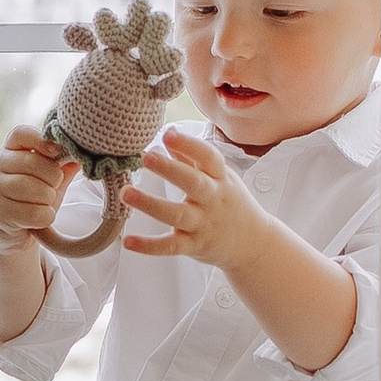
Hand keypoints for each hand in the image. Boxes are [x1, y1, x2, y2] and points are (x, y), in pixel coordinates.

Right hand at [0, 127, 76, 255]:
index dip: (42, 141)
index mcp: (8, 151)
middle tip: (51, 191)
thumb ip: (61, 168)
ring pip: (39, 189)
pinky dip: (45, 218)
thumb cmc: (30, 203)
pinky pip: (37, 213)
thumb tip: (79, 158)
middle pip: (36, 163)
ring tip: (42, 206)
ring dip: (49, 201)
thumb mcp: (47, 182)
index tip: (57, 154)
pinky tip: (37, 220)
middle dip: (54, 180)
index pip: (21, 133)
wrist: (7, 235)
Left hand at [120, 127, 267, 271]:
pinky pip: (170, 246)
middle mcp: (213, 200)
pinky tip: (128, 241)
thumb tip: (168, 134)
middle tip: (147, 157)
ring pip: (177, 214)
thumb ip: (192, 158)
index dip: (189, 144)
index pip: (209, 157)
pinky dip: (149, 246)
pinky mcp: (194, 246)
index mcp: (220, 179)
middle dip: (170, 169)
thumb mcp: (219, 177)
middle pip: (193, 182)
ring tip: (126, 193)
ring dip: (150, 204)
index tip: (168, 133)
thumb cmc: (230, 204)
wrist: (254, 244)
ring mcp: (204, 224)